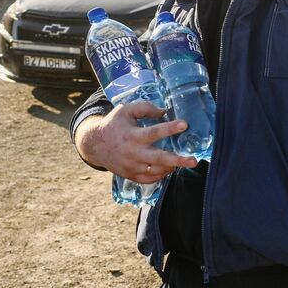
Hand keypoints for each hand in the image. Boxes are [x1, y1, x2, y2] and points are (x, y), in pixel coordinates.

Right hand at [73, 101, 194, 182]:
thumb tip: (164, 111)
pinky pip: (149, 179)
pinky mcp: (130, 175)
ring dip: (172, 167)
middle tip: (194, 160)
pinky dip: (161, 175)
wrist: (94, 145)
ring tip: (185, 162)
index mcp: (132, 135)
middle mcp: (133, 153)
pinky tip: (170, 168)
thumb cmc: (114, 124)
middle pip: (159, 158)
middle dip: (178, 160)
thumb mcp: (125, 110)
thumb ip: (145, 108)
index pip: (153, 132)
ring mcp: (131, 166)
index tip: (185, 124)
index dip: (169, 128)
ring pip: (156, 170)